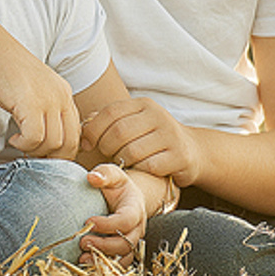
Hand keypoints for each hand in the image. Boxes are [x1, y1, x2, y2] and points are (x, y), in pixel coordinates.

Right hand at [0, 35, 80, 158]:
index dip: (62, 151)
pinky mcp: (30, 103)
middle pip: (69, 143)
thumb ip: (45, 109)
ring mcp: (48, 99)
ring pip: (53, 143)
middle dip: (51, 157)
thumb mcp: (34, 89)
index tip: (44, 155)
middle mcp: (61, 96)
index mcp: (65, 93)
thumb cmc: (6, 69)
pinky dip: (24, 144)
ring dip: (35, 151)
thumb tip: (45, 140)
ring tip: (20, 144)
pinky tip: (13, 138)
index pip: (76, 133)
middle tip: (32, 155)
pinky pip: (35, 138)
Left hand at [78, 164, 146, 265]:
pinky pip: (119, 263)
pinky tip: (86, 262)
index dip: (108, 224)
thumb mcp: (112, 174)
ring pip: (123, 256)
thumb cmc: (117, 185)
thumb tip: (92, 177)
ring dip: (103, 259)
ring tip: (82, 257)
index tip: (88, 221)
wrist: (125, 198)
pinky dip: (104, 265)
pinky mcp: (125, 250)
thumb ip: (104, 174)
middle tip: (82, 241)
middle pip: (126, 243)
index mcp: (135, 209)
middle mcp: (138, 228)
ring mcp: (132, 241)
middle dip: (104, 245)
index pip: (126, 220)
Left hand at [81, 97, 201, 185]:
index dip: (93, 129)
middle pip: (118, 133)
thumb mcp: (133, 123)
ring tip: (125, 162)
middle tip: (109, 156)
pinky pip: (148, 166)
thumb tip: (82, 127)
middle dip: (107, 148)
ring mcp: (170, 135)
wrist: (192, 151)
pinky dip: (140, 170)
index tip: (87, 144)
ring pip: (131, 152)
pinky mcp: (179, 156)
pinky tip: (142, 169)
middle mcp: (158, 116)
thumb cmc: (151, 139)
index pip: (110, 112)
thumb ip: (108, 122)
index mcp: (143, 104)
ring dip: (123, 161)